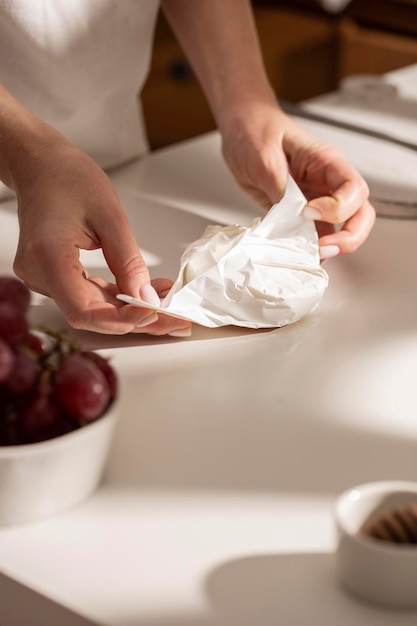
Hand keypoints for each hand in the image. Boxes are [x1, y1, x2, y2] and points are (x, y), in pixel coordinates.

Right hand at [12, 140, 190, 335]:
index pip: (83, 311)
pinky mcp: (53, 275)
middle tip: (174, 318)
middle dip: (134, 320)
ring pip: (91, 308)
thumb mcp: (111, 218)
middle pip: (90, 315)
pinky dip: (116, 296)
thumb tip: (146, 299)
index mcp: (49, 256)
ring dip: (129, 309)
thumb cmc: (69, 178)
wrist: (42, 165)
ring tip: (166, 302)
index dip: (120, 321)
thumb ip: (129, 263)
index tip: (154, 313)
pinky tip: (144, 292)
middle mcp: (39, 273)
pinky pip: (87, 294)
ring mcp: (43, 277)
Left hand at [220, 100, 375, 258]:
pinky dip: (311, 249)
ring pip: (342, 228)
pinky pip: (316, 235)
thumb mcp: (263, 156)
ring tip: (310, 256)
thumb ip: (280, 186)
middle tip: (324, 249)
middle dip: (349, 236)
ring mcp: (317, 199)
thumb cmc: (255, 131)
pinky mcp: (301, 213)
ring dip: (332, 247)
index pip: (353, 188)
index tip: (308, 213)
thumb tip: (291, 216)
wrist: (241, 131)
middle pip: (360, 213)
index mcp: (326, 162)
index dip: (338, 208)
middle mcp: (327, 182)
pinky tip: (298, 254)